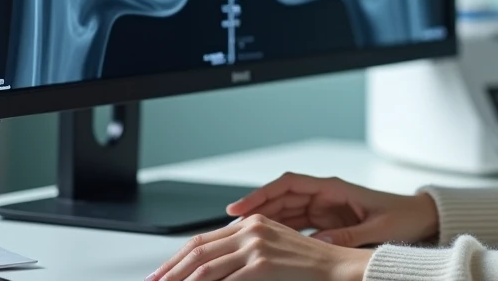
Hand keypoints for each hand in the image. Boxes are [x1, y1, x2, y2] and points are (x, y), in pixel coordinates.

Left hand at [147, 214, 370, 280]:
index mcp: (252, 222)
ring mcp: (256, 245)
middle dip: (170, 273)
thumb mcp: (272, 250)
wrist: (338, 267)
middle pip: (198, 252)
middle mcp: (252, 229)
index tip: (159, 275)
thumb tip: (213, 270)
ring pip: (205, 268)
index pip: (202, 241)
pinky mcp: (263, 264)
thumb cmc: (308, 264)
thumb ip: (244, 253)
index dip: (176, 260)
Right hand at [225, 172, 439, 247]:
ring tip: (236, 237)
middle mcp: (324, 194)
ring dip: (261, 222)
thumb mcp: (377, 228)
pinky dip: (277, 233)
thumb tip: (318, 245)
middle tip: (227, 226)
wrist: (418, 218)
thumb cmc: (401, 217)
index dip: (262, 193)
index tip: (239, 207)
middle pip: (280, 198)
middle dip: (254, 210)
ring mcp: (323, 208)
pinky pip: (294, 225)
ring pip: (283, 212)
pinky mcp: (326, 222)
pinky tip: (261, 246)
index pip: (289, 184)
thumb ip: (348, 236)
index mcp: (334, 188)